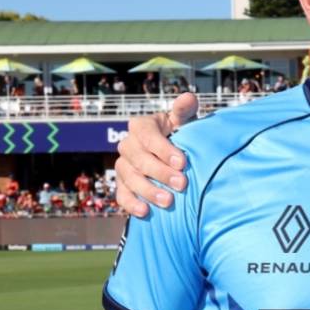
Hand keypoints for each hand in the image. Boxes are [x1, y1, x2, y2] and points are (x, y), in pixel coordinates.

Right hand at [115, 93, 198, 216]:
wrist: (176, 158)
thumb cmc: (181, 136)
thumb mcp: (185, 121)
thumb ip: (185, 110)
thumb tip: (188, 97)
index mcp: (142, 126)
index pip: (146, 135)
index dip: (163, 148)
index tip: (183, 162)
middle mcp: (128, 145)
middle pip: (138, 159)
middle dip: (160, 172)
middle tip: (182, 184)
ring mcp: (123, 166)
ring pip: (129, 178)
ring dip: (148, 190)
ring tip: (168, 201)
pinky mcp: (123, 185)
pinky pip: (122, 195)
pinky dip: (131, 204)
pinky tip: (145, 212)